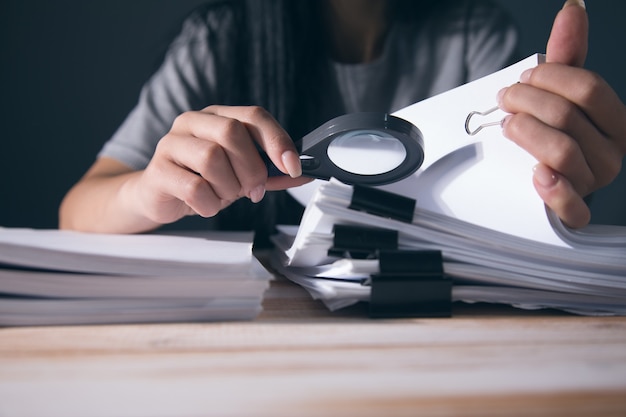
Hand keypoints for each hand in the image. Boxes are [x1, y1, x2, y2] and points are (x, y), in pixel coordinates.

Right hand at [135, 105, 310, 224]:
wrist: (158, 197)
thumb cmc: (201, 180)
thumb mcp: (240, 175)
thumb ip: (270, 173)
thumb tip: (304, 174)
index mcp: (217, 116)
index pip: (254, 116)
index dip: (277, 141)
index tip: (292, 167)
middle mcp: (192, 123)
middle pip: (232, 133)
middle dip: (252, 168)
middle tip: (253, 190)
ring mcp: (171, 144)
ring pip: (212, 158)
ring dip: (228, 187)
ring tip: (224, 196)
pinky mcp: (157, 171)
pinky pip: (194, 187)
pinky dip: (210, 204)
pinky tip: (206, 205)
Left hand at [497, 0, 625, 227]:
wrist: (546, 178)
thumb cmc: (557, 133)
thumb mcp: (562, 94)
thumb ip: (567, 56)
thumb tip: (572, 9)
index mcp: (617, 122)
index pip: (588, 88)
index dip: (548, 78)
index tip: (524, 79)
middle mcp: (612, 153)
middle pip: (567, 116)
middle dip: (526, 101)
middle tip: (505, 99)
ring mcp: (593, 183)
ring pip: (560, 151)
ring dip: (525, 132)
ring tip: (508, 125)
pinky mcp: (573, 212)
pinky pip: (571, 208)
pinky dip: (553, 191)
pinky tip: (535, 175)